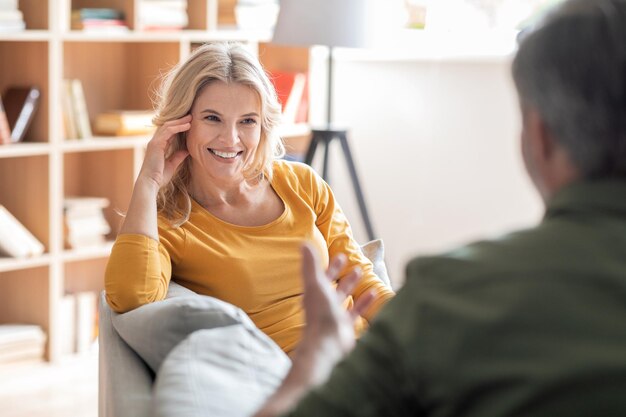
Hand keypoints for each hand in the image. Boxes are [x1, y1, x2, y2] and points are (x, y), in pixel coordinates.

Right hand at [138, 114, 190, 188]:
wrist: (151, 183)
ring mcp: (154, 142)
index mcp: (158, 147)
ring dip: (180, 122)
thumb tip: (186, 150)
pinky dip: (178, 127)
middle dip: (179, 121)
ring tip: (190, 118)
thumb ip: (178, 156)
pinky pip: (168, 131)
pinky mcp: (156, 143)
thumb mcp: (172, 165)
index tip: (189, 124)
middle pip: (167, 126)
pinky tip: (186, 125)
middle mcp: (155, 142)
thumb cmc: (159, 177)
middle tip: (190, 117)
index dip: (178, 127)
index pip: (169, 133)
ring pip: (168, 126)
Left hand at [297, 242, 374, 381]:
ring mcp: (335, 314)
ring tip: (362, 275)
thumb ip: (310, 264)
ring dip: (353, 286)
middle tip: (354, 264)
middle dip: (342, 275)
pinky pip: (356, 311)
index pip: (322, 276)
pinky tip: (374, 293)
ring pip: (345, 297)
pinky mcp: (345, 325)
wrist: (326, 342)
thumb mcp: (315, 284)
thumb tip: (303, 243)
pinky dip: (364, 302)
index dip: (331, 266)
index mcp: (315, 293)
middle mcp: (324, 303)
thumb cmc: (320, 313)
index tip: (340, 256)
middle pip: (334, 286)